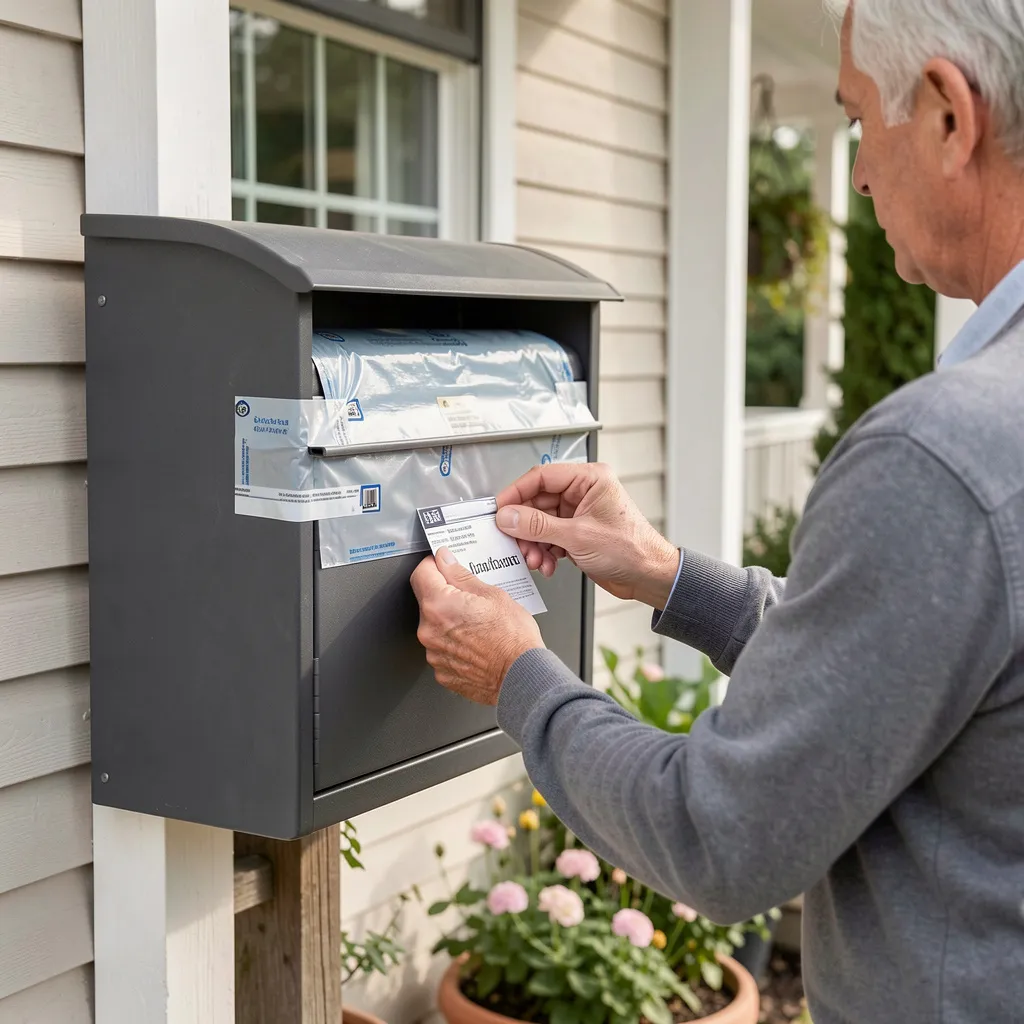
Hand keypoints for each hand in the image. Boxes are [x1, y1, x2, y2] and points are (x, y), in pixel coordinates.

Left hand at [410, 549, 544, 705]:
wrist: (522, 677)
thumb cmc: (513, 639)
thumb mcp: (492, 595)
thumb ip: (460, 575)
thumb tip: (445, 561)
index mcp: (439, 606)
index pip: (421, 573)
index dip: (434, 565)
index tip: (444, 566)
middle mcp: (429, 631)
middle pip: (428, 601)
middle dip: (446, 595)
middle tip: (473, 599)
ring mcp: (434, 654)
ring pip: (435, 626)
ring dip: (450, 621)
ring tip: (478, 625)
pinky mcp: (441, 671)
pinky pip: (442, 649)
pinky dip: (454, 643)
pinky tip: (475, 642)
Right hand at [496, 463, 679, 607]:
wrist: (649, 576)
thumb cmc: (632, 550)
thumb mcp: (578, 537)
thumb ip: (538, 526)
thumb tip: (508, 517)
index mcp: (589, 479)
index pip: (542, 477)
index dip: (516, 493)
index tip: (499, 509)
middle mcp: (583, 492)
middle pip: (537, 502)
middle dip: (525, 527)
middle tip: (515, 542)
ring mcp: (579, 513)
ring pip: (540, 523)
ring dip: (533, 544)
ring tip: (535, 559)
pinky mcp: (577, 533)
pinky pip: (549, 537)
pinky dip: (544, 552)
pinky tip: (547, 565)